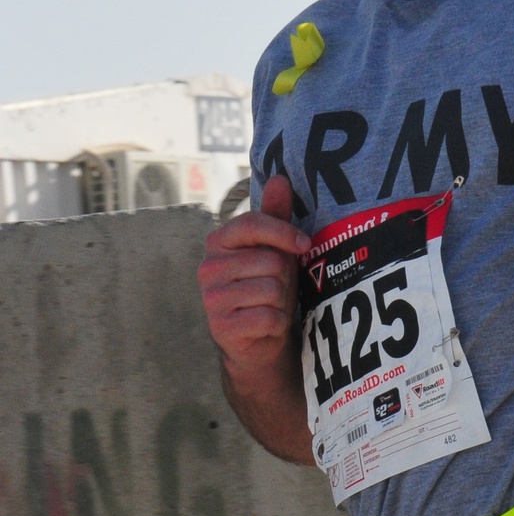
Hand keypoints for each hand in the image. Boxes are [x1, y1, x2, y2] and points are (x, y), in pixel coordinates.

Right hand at [198, 176, 311, 377]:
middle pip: (269, 260)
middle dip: (284, 277)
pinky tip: (265, 324)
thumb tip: (279, 178)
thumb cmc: (265, 285)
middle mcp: (208, 267)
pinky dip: (276, 323)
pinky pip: (268, 317)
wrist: (256, 338)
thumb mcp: (273, 249)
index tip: (304, 244)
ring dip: (281, 301)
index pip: (251, 223)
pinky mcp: (221, 327)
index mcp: (218, 242)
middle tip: (276, 288)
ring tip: (270, 305)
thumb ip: (275, 215)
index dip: (283, 232)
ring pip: (271, 289)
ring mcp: (211, 299)